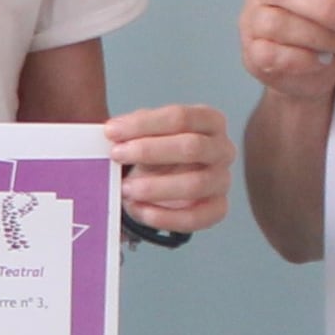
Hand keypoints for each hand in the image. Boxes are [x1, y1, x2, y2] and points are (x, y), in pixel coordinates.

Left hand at [106, 102, 232, 235]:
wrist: (164, 183)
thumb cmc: (157, 153)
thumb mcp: (145, 134)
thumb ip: (133, 130)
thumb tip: (113, 131)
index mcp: (209, 121)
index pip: (181, 117)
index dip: (144, 124)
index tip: (112, 131)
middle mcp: (222, 149)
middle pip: (192, 147)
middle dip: (149, 151)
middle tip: (117, 155)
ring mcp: (222, 180)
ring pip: (195, 184)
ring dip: (155, 187)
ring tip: (126, 189)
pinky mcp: (217, 209)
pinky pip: (195, 217)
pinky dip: (164, 217)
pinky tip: (140, 210)